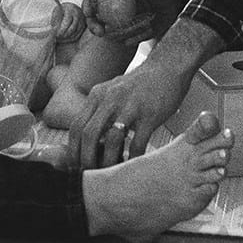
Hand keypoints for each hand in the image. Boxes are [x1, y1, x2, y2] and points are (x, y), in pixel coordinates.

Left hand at [52, 1, 88, 45]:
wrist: (72, 6)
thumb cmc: (62, 9)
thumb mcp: (57, 10)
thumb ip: (55, 19)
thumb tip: (53, 29)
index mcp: (70, 10)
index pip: (67, 21)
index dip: (62, 29)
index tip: (56, 34)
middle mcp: (78, 15)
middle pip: (73, 28)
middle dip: (65, 35)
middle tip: (58, 38)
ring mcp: (82, 21)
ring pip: (76, 32)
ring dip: (68, 38)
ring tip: (60, 40)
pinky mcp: (84, 25)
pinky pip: (78, 35)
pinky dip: (72, 39)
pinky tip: (65, 40)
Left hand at [71, 50, 196, 168]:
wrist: (168, 67)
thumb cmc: (140, 85)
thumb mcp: (112, 92)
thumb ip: (100, 111)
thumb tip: (88, 140)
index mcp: (98, 95)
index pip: (77, 126)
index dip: (74, 150)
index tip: (76, 165)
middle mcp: (110, 99)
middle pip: (89, 134)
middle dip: (86, 159)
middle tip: (91, 175)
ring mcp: (130, 106)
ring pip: (112, 140)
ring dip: (109, 161)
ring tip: (111, 173)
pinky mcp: (149, 114)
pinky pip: (138, 142)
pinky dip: (133, 158)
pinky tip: (133, 165)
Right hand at [85, 0, 176, 44]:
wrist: (170, 0)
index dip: (87, 4)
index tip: (88, 13)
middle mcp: (111, 6)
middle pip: (94, 16)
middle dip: (93, 25)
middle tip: (101, 33)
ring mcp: (118, 19)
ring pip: (109, 31)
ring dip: (114, 35)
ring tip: (130, 34)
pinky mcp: (128, 31)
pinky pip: (125, 39)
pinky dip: (131, 39)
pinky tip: (141, 36)